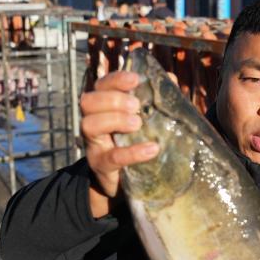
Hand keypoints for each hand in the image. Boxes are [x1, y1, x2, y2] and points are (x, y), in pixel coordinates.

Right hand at [81, 71, 157, 217]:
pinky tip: (152, 149)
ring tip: (138, 124)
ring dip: (114, 120)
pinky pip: (111, 157)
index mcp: (103, 106)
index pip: (101, 85)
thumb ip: (155, 99)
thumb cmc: (133, 141)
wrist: (122, 181)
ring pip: (89, 125)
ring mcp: (94, 144)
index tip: (135, 80)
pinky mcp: (101, 165)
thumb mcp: (144, 119)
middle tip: (136, 106)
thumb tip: (171, 79)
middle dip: (113, 100)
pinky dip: (132, 152)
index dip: (116, 79)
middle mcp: (93, 121)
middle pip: (88, 101)